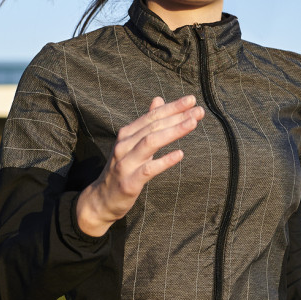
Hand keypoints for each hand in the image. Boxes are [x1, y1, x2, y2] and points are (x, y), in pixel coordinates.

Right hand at [76, 95, 203, 236]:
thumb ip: (146, 123)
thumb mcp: (132, 144)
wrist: (101, 200)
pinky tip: (180, 154)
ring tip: (192, 124)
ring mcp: (125, 163)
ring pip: (150, 143)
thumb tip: (158, 100)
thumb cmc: (122, 170)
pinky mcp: (129, 182)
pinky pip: (148, 169)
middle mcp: (124, 146)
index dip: (172, 107)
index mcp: (126, 135)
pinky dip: (164, 160)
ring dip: (172, 132)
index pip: (152, 116)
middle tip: (199, 111)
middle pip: (153, 126)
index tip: (192, 100)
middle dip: (177, 116)